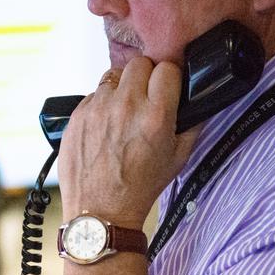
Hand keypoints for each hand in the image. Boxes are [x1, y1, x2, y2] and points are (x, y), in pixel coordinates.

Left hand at [58, 56, 198, 226]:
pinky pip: (94, 95)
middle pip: (139, 64)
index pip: (167, 68)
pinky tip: (106, 125)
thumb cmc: (139, 187)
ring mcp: (98, 108)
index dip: (169, 78)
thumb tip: (197, 100)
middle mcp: (126, 106)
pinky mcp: (77, 114)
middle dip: (146, 77)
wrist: (101, 210)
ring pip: (113, 76)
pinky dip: (101, 104)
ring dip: (122, 88)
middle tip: (146, 96)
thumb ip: (192, 124)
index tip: (167, 87)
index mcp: (156, 115)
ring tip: (124, 112)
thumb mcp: (178, 158)